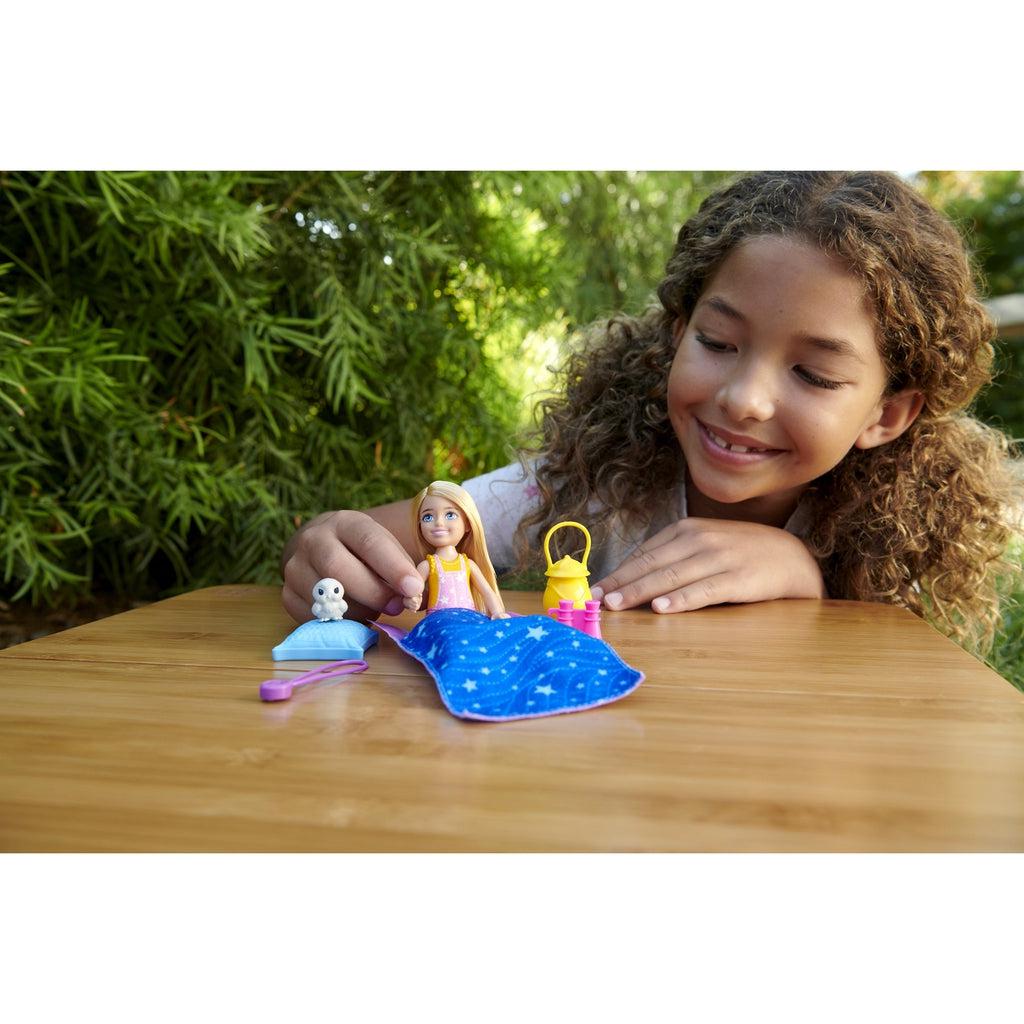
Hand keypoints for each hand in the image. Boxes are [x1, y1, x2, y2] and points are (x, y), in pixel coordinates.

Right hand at [282, 510, 424, 622]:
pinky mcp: (286, 593)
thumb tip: (417, 594)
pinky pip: (315, 617)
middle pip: (338, 568)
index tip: (413, 588)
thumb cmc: (362, 552)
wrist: (320, 548)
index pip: (369, 541)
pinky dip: (339, 622)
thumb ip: (405, 569)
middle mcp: (314, 539)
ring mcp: (295, 567)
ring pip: (326, 597)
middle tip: (397, 606)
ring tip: (375, 609)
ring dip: (359, 611)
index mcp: (346, 523)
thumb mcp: (385, 548)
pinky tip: (353, 614)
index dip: (393, 567)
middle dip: (374, 593)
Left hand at [591, 518, 826, 613]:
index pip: (644, 553)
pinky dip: (681, 599)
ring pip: (672, 577)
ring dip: (641, 591)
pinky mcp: (738, 578)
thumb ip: (673, 557)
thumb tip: (632, 579)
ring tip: (617, 605)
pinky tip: (662, 608)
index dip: (618, 572)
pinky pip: (704, 590)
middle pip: (652, 564)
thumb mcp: (704, 545)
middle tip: (596, 600)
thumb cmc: (740, 554)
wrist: (791, 558)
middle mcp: (700, 540)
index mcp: (687, 530)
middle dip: (621, 583)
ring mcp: (719, 558)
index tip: (594, 590)